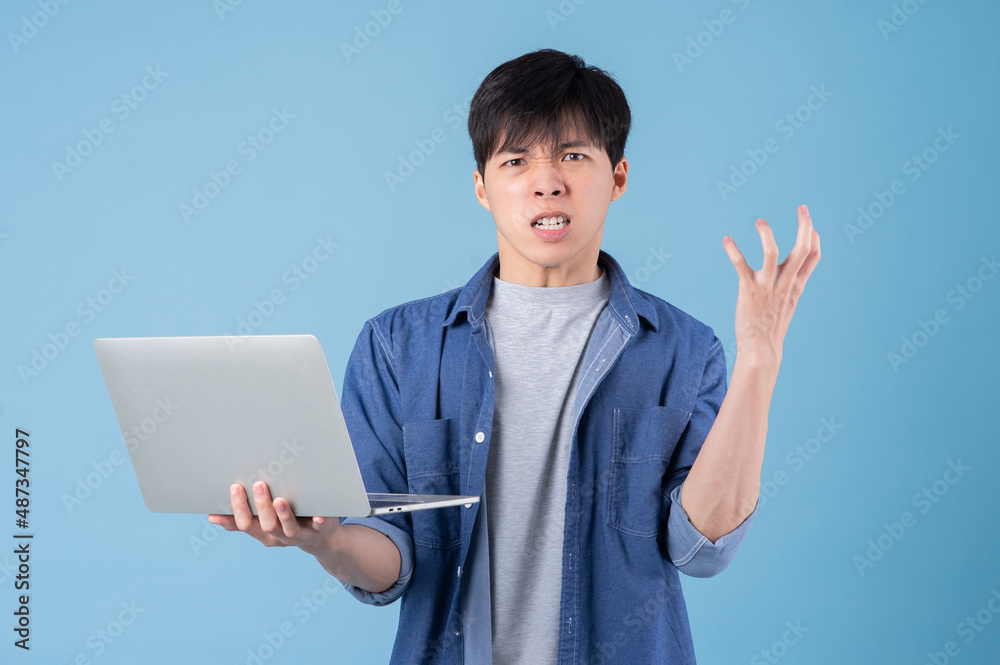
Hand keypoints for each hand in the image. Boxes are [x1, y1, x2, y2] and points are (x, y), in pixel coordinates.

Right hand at [208, 481, 341, 555]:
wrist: (322, 539)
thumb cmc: (287, 524)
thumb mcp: (262, 524)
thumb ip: (242, 520)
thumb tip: (211, 516)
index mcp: (264, 533)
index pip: (246, 524)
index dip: (238, 509)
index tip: (235, 488)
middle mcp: (280, 536)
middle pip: (266, 526)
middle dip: (261, 506)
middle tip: (259, 484)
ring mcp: (300, 535)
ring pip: (289, 529)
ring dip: (284, 515)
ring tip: (280, 500)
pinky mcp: (320, 530)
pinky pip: (319, 527)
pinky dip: (319, 521)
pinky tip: (319, 515)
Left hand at [722, 204, 820, 366]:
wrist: (761, 350)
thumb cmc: (771, 326)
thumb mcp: (787, 303)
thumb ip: (791, 285)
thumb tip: (790, 271)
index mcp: (796, 286)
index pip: (813, 257)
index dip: (814, 238)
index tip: (810, 223)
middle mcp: (785, 284)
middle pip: (801, 250)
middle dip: (804, 226)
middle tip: (803, 208)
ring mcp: (767, 286)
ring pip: (773, 253)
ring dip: (767, 234)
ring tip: (760, 221)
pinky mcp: (749, 290)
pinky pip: (741, 266)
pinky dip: (733, 251)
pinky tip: (726, 240)